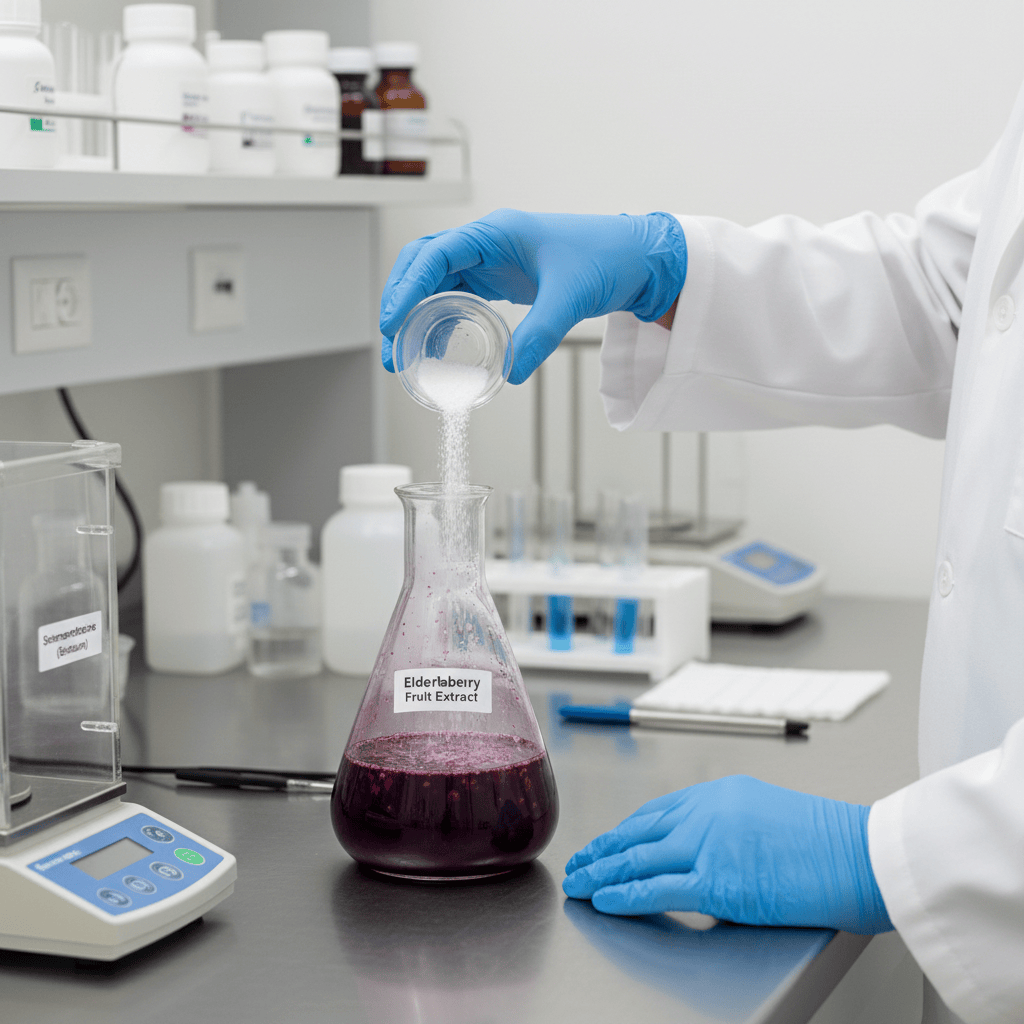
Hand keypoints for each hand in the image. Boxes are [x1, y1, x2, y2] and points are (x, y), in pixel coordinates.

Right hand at [379, 209, 686, 383]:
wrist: (634, 259)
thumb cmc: (605, 258)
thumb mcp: (570, 298)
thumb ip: (539, 335)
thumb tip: (511, 373)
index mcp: (495, 233)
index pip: (434, 254)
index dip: (406, 287)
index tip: (392, 321)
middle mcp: (486, 243)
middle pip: (424, 266)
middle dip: (401, 302)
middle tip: (392, 343)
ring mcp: (490, 262)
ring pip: (437, 284)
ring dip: (417, 316)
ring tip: (405, 355)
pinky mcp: (499, 281)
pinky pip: (458, 299)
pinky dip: (441, 322)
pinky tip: (434, 348)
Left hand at [562, 775, 892, 934]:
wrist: (861, 854)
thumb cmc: (828, 843)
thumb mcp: (766, 817)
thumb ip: (727, 832)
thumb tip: (704, 861)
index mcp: (718, 794)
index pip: (656, 812)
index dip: (624, 831)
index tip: (606, 842)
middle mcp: (706, 812)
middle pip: (637, 832)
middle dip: (601, 849)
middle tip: (579, 861)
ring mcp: (708, 844)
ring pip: (636, 858)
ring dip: (601, 872)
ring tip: (579, 882)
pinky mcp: (716, 880)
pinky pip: (655, 888)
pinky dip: (623, 894)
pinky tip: (604, 899)